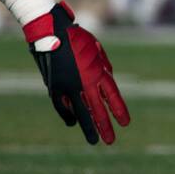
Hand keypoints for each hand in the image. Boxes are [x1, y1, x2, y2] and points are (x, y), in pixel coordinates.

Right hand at [23, 2, 129, 144]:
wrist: (49, 31)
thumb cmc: (76, 37)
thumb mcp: (96, 49)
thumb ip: (103, 66)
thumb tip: (107, 78)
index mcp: (96, 72)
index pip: (111, 96)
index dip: (118, 110)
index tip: (125, 123)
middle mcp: (83, 82)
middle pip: (96, 110)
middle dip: (104, 126)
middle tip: (110, 141)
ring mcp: (66, 86)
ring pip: (79, 112)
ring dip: (86, 126)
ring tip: (93, 140)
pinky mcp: (53, 86)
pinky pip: (63, 106)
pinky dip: (68, 114)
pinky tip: (73, 123)